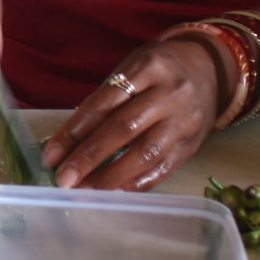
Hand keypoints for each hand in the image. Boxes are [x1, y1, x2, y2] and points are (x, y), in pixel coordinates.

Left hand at [40, 38, 222, 190]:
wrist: (208, 69)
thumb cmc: (156, 71)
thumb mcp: (129, 70)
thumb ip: (103, 101)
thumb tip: (67, 142)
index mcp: (145, 68)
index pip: (102, 104)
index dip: (74, 131)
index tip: (51, 155)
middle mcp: (169, 94)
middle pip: (123, 129)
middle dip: (89, 157)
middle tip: (63, 179)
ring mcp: (185, 120)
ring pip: (146, 152)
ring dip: (111, 175)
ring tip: (86, 189)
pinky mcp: (194, 144)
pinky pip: (165, 167)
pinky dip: (138, 182)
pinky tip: (116, 191)